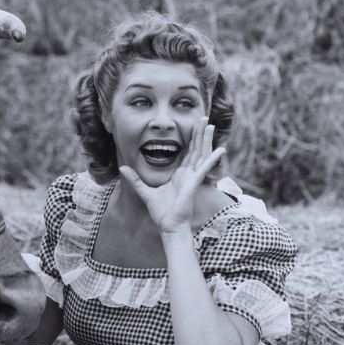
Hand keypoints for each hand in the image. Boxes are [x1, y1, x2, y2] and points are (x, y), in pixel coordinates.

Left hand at [118, 116, 225, 233]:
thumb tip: (122, 168)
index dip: (190, 140)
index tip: (193, 126)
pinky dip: (212, 159)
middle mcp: (188, 175)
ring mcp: (192, 178)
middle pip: (196, 150)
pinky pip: (204, 169)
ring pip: (201, 155)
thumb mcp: (145, 192)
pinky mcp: (194, 183)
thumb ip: (135, 180)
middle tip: (203, 118)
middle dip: (199, 134)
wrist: (169, 226)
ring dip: (206, 140)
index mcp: (179, 175)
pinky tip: (221, 150)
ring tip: (210, 125)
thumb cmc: (161, 213)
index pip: (187, 153)